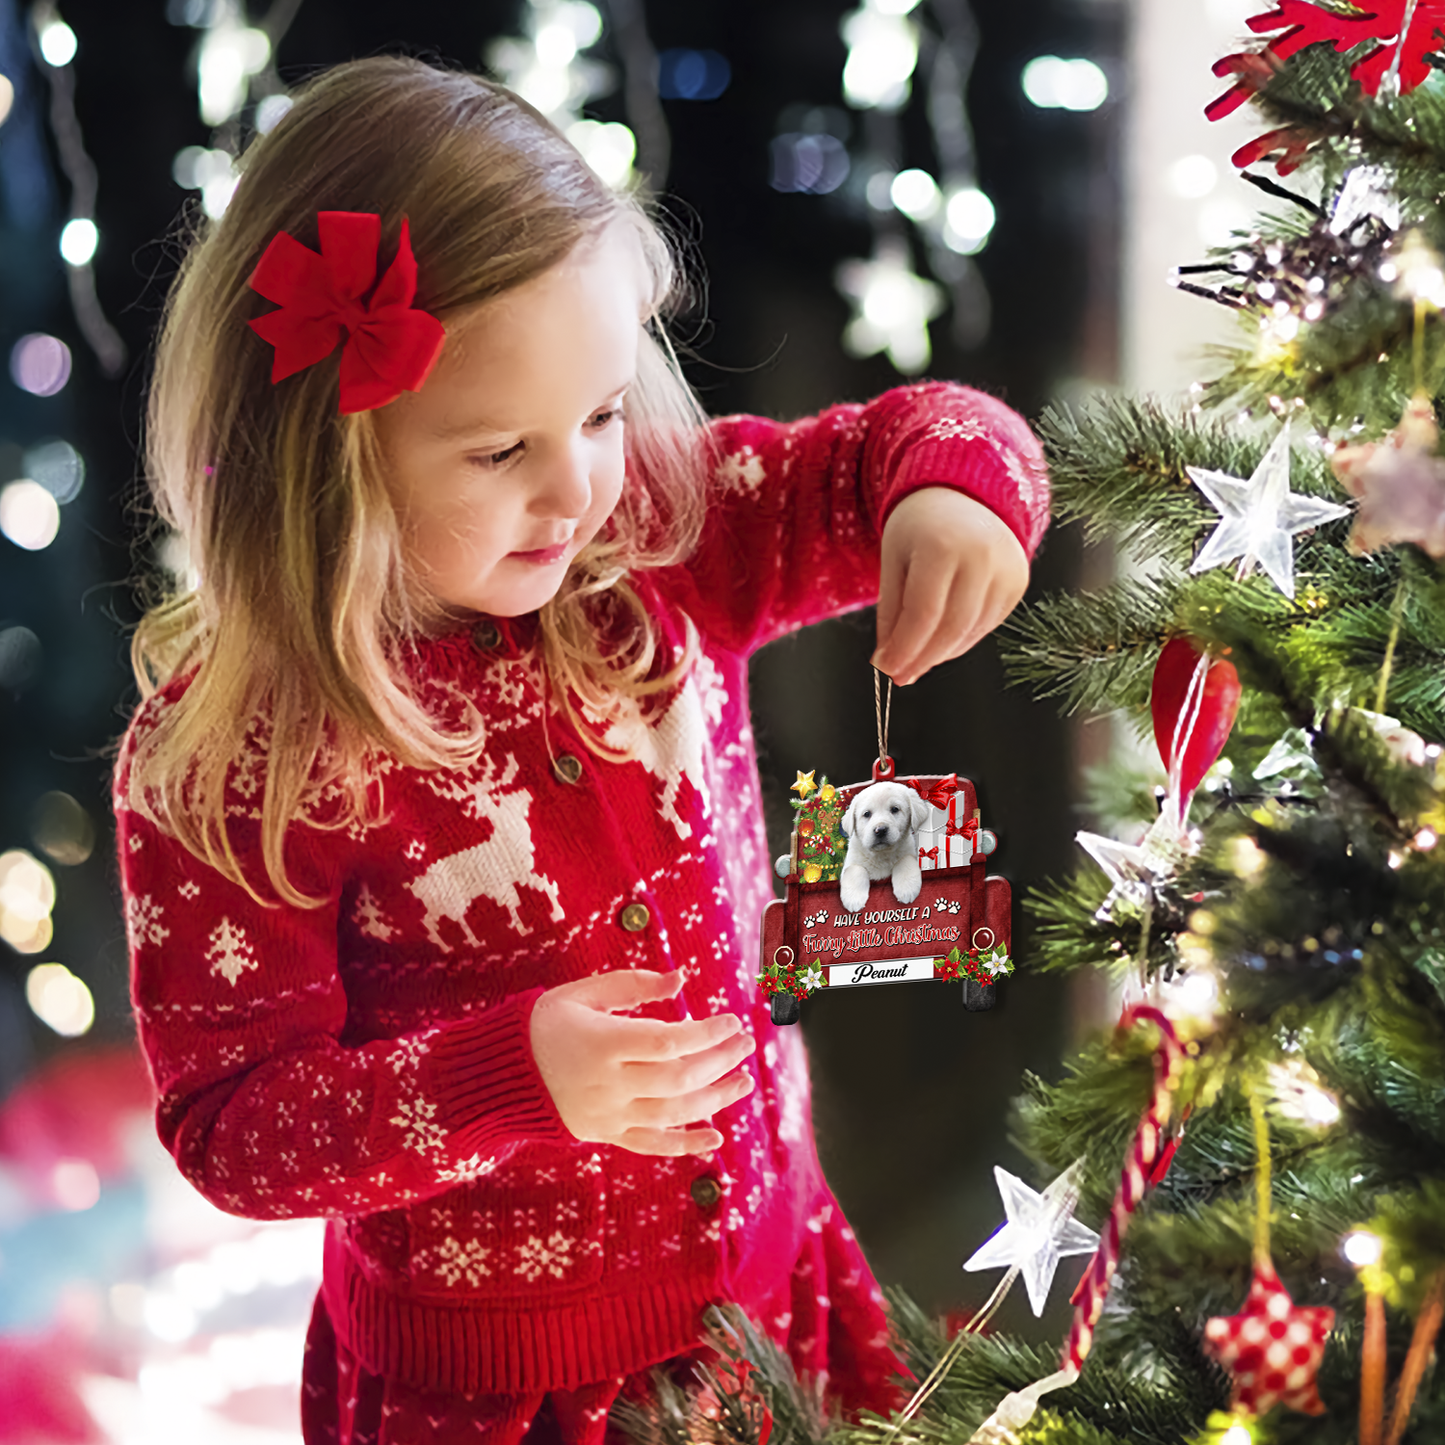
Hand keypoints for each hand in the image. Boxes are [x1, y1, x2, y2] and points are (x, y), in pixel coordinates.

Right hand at [529, 968, 754, 1155]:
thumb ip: (633, 985)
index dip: (706, 1033)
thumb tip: (681, 980)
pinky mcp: (605, 1134)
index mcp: (603, 1043)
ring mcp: (608, 1114)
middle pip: (678, 1078)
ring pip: (673, 1113)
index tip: (731, 1020)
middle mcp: (608, 1084)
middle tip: (745, 1045)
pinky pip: (651, 1144)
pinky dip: (685, 1143)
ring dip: (715, 1098)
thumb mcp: (582, 993)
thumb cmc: (545, 1023)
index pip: (668, 1042)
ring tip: (744, 1081)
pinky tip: (716, 1136)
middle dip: (719, 1061)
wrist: (500, 1074)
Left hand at [873, 488, 1028, 685]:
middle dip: (922, 658)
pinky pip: (986, 625)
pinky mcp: (1018, 583)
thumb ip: (891, 613)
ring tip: (917, 657)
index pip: (923, 614)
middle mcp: (982, 556)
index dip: (904, 648)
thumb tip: (888, 663)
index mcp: (943, 546)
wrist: (963, 497)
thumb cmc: (920, 528)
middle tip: (899, 675)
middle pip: (950, 628)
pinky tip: (941, 640)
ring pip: (970, 632)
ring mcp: (1006, 570)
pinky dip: (961, 640)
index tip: (886, 669)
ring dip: (940, 653)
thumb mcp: (893, 562)